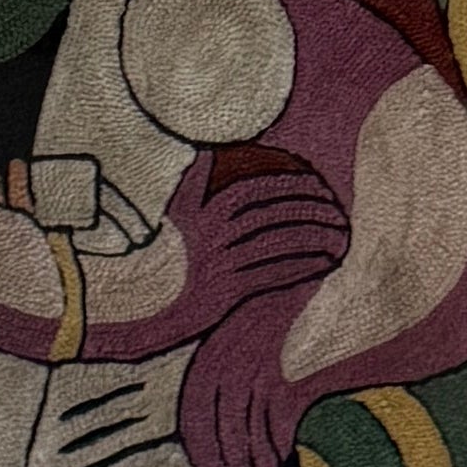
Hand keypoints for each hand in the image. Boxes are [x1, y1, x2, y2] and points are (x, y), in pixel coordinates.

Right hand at [87, 145, 345, 356]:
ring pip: (279, 241)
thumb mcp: (170, 219)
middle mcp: (211, 234)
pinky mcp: (224, 295)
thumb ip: (191, 187)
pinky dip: (304, 265)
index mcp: (202, 210)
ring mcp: (219, 264)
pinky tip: (325, 262)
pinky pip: (274, 274)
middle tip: (337, 209)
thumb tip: (205, 156)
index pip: (257, 186)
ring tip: (340, 234)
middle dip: (312, 207)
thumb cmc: (154, 265)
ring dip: (315, 235)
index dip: (293, 181)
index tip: (317, 183)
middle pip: (275, 211)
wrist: (127, 310)